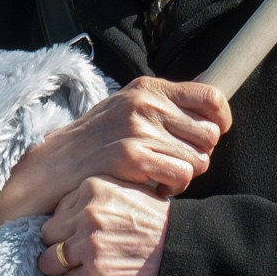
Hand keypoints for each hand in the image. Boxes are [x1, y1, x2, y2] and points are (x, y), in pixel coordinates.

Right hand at [0, 77, 229, 234]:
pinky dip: (172, 187)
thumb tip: (211, 113)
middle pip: (209, 134)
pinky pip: (181, 176)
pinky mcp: (133, 157)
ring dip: (184, 175)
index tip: (212, 135)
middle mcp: (146, 103)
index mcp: (148, 88)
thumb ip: (164, 107)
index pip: (210, 96)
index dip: (221, 120)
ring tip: (160, 175)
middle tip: (176, 162)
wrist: (55, 164)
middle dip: (199, 154)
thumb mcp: (128, 109)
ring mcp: (138, 129)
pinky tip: (153, 186)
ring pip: (198, 160)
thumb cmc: (98, 141)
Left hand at [37, 177, 169, 275]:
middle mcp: (87, 212)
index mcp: (94, 187)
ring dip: (65, 268)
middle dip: (61, 245)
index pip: (58, 208)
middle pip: (48, 233)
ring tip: (83, 269)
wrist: (188, 250)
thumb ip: (96, 197)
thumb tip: (65, 213)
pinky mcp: (95, 271)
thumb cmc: (160, 224)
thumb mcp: (129, 192)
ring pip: (50, 260)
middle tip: (79, 254)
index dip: (68, 224)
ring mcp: (89, 242)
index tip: (80, 233)